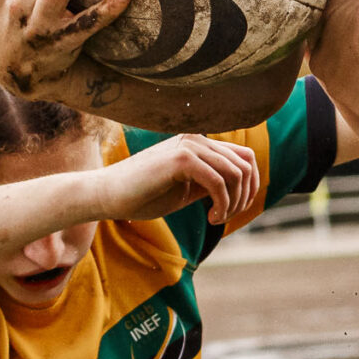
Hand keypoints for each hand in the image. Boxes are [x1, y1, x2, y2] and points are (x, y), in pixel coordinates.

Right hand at [95, 133, 262, 224]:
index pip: (245, 156)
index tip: (235, 209)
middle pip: (246, 164)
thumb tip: (242, 190)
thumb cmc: (143, 195)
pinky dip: (222, 204)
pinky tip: (210, 218)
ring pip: (236, 173)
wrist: (108, 195)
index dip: (251, 185)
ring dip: (233, 203)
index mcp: (199, 144)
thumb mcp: (187, 189)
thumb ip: (212, 183)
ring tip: (216, 219)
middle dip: (244, 196)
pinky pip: (219, 182)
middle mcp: (197, 139)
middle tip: (224, 218)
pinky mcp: (181, 158)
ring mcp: (189, 145)